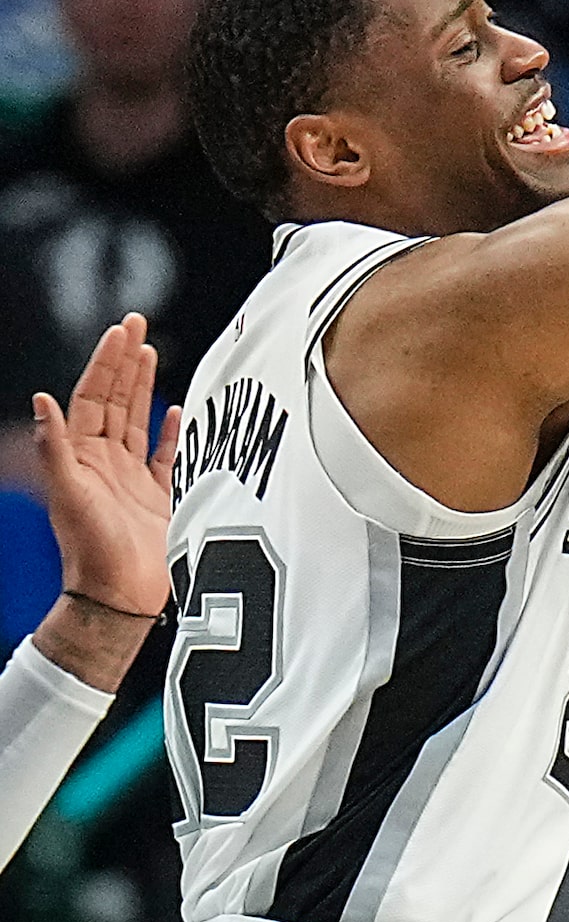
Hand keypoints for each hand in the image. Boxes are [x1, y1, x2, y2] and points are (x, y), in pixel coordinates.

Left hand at [37, 315, 179, 617]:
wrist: (120, 596)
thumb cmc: (91, 550)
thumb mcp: (67, 494)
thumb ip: (53, 447)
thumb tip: (40, 399)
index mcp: (82, 456)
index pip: (94, 397)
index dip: (106, 363)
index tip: (120, 331)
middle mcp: (105, 461)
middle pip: (116, 399)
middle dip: (125, 361)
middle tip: (135, 324)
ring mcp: (131, 477)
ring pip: (138, 418)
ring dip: (144, 385)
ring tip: (149, 352)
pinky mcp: (159, 495)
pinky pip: (164, 453)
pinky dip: (170, 430)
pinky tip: (175, 410)